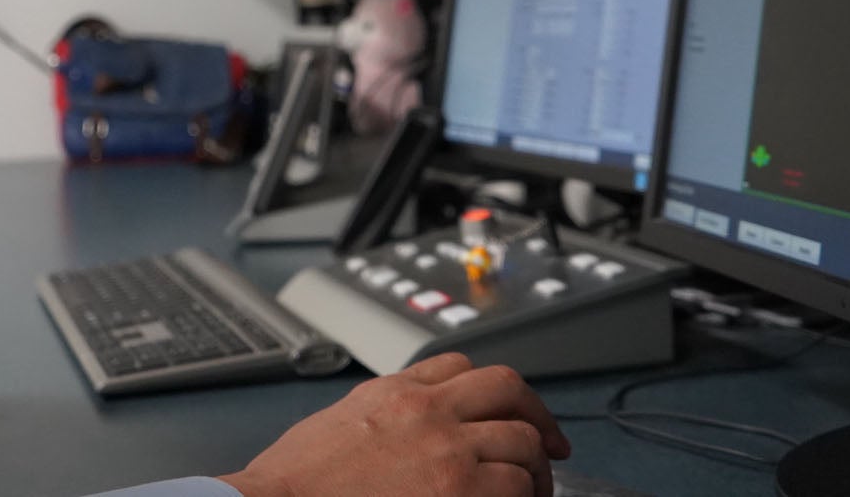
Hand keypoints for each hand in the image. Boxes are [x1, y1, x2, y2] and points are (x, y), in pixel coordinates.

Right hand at [219, 353, 570, 496]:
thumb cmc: (298, 481)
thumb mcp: (342, 421)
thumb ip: (383, 413)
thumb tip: (405, 430)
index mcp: (396, 391)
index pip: (461, 366)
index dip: (493, 390)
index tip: (506, 409)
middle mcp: (428, 411)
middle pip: (507, 390)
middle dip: (536, 417)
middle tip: (552, 446)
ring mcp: (447, 450)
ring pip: (522, 441)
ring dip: (536, 467)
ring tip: (536, 491)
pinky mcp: (458, 492)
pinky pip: (515, 486)